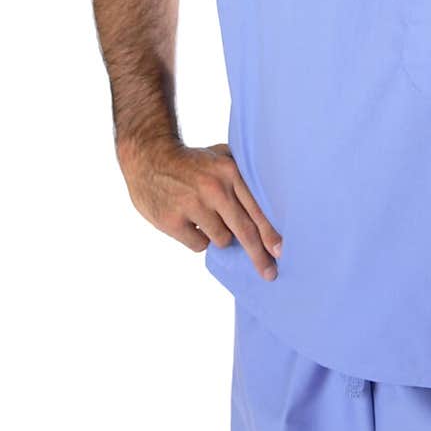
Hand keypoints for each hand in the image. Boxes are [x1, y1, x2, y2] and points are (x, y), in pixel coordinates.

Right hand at [118, 139, 282, 279]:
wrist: (149, 157)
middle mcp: (213, 188)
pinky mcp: (172, 221)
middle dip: (259, 255)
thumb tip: (273, 204)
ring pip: (221, 240)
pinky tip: (189, 221)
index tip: (281, 251)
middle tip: (269, 273)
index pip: (255, 208)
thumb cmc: (192, 162)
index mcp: (229, 172)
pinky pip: (199, 245)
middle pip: (244, 230)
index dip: (270, 232)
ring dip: (219, 236)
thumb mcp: (220, 157)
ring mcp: (192, 205)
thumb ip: (243, 176)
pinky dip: (198, 238)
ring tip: (207, 217)